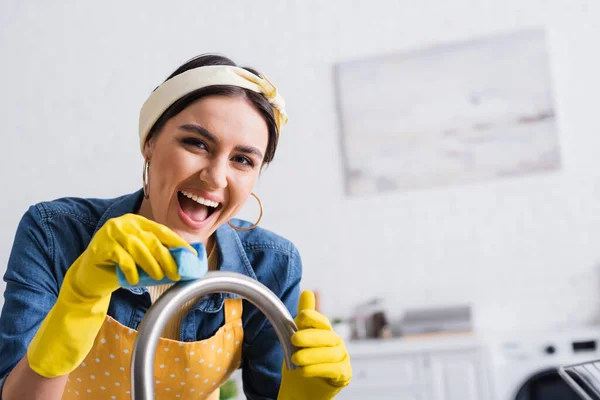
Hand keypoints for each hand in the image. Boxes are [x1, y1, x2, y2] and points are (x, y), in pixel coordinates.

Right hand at [27, 213, 194, 377]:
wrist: (89, 275)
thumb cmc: (118, 265)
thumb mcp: (140, 255)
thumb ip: (156, 252)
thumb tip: (183, 260)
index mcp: (137, 222)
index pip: (163, 231)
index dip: (179, 243)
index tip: (191, 255)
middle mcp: (125, 223)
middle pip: (153, 240)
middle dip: (168, 258)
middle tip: (176, 273)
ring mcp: (111, 233)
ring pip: (139, 249)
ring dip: (152, 265)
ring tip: (159, 277)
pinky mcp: (101, 246)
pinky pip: (123, 259)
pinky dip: (132, 271)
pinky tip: (135, 280)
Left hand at [278, 291, 351, 399]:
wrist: (304, 387)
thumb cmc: (303, 360)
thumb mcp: (298, 337)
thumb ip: (304, 318)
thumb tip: (307, 291)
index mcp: (325, 331)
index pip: (322, 320)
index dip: (313, 317)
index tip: (301, 317)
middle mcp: (336, 342)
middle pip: (326, 336)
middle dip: (310, 337)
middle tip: (294, 339)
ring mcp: (342, 358)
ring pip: (330, 354)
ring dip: (311, 356)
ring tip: (295, 359)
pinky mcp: (344, 374)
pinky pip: (333, 370)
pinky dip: (317, 370)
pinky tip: (304, 371)